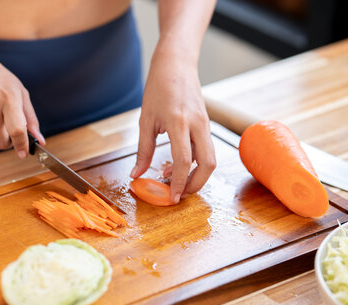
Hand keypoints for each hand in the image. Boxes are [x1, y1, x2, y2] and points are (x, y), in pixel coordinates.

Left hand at [131, 49, 215, 202]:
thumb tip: (136, 175)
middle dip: (195, 185)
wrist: (176, 63)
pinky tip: (176, 165)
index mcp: (178, 122)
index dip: (178, 183)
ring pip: (210, 159)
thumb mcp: (145, 119)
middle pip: (208, 165)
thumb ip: (143, 150)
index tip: (171, 198)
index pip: (183, 161)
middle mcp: (197, 125)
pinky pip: (206, 149)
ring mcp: (205, 124)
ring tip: (173, 181)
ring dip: (196, 176)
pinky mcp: (206, 124)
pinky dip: (194, 163)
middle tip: (178, 195)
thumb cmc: (158, 88)